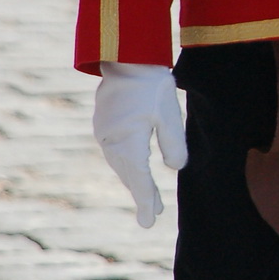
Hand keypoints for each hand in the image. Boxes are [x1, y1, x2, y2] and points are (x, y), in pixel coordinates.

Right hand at [94, 63, 187, 226]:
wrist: (126, 56)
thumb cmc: (151, 85)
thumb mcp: (169, 115)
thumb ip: (173, 144)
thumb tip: (175, 168)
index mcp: (127, 142)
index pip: (139, 180)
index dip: (145, 201)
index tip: (149, 222)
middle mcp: (111, 141)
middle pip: (128, 175)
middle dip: (142, 194)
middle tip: (154, 215)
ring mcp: (104, 132)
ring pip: (120, 164)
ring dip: (133, 180)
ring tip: (148, 196)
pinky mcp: (103, 123)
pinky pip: (115, 152)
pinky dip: (126, 165)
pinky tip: (134, 169)